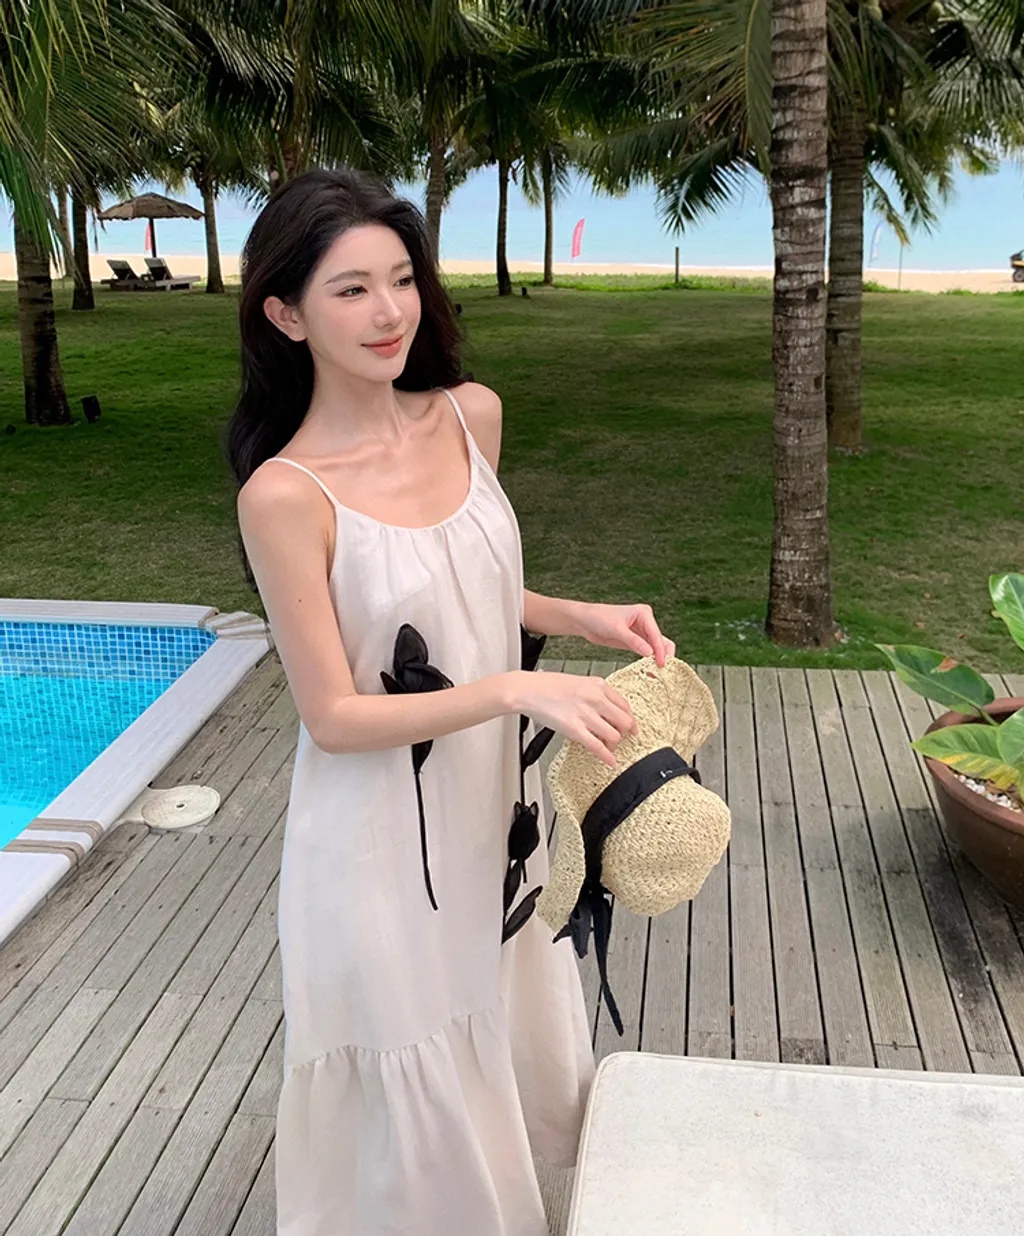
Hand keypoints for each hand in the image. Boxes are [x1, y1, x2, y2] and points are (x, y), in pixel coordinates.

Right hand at [511, 670, 637, 768]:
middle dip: (624, 733)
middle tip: (621, 738)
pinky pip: (598, 747)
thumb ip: (595, 694)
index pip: (625, 705)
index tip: (631, 726)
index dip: (630, 719)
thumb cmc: (547, 685)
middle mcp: (595, 698)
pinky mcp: (574, 729)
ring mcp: (586, 714)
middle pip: (625, 721)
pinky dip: (607, 757)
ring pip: (614, 736)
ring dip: (613, 744)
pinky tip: (610, 761)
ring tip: (607, 746)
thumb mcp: (578, 682)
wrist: (527, 690)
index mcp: (598, 685)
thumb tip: (607, 710)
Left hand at [574, 602, 675, 667]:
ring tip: (657, 675)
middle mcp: (646, 622)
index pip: (656, 634)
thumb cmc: (598, 618)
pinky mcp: (635, 641)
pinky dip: (649, 661)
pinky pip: (647, 652)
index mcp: (644, 613)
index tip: (661, 664)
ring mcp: (641, 632)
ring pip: (656, 648)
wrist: (584, 621)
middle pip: (661, 641)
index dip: (660, 650)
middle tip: (662, 672)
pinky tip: (649, 671)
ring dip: (657, 660)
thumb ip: (633, 641)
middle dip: (663, 656)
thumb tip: (650, 653)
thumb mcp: (616, 630)